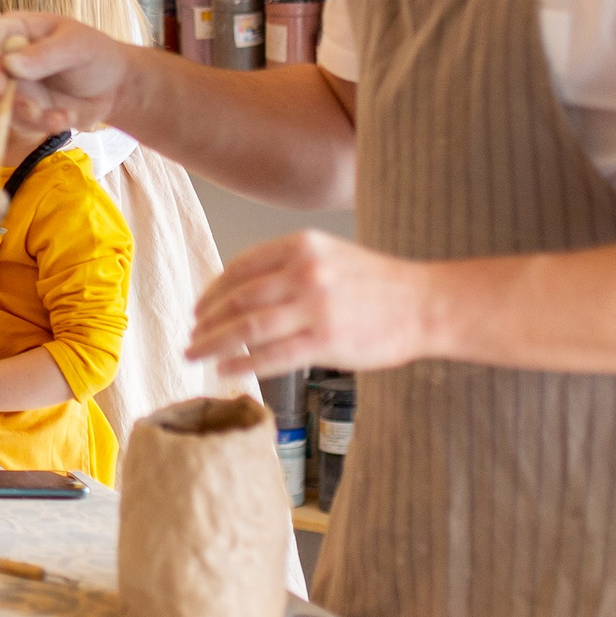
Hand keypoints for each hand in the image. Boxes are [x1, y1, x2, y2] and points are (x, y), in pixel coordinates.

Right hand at [0, 12, 134, 132]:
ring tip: (61, 117)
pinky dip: (43, 126)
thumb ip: (45, 54)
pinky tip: (67, 118)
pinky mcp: (23, 111)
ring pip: (0, 106)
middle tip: (29, 108)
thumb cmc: (95, 53)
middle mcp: (7, 58)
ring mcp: (14, 86)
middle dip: (2, 97)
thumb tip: (8, 64)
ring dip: (28, 116)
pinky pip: (20, 124)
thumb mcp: (77, 46)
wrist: (114, 86)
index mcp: (15, 31)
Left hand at [186, 229, 438, 378]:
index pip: (239, 268)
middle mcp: (303, 272)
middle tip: (189, 337)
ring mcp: (314, 307)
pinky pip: (272, 355)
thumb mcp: (329, 256)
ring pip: (247, 327)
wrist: (426, 304)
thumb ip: (288, 267)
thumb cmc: (378, 285)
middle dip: (205, 322)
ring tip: (195, 355)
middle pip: (237, 299)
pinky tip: (226, 370)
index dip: (212, 292)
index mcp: (301, 246)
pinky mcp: (326, 340)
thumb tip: (241, 294)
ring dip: (213, 343)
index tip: (197, 310)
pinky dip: (242, 364)